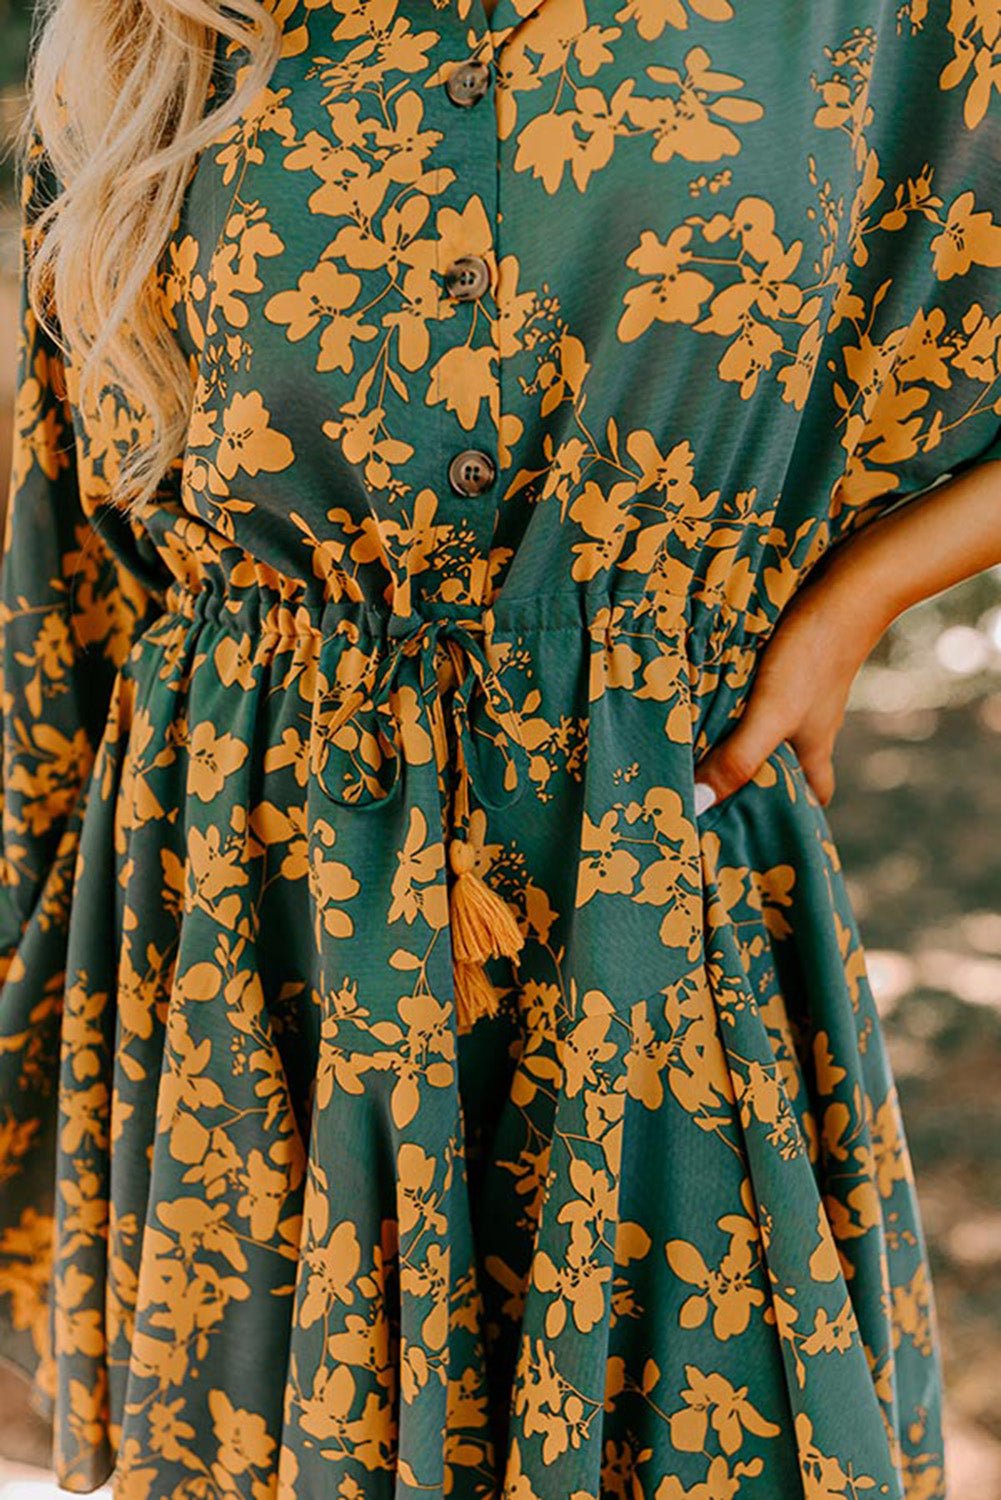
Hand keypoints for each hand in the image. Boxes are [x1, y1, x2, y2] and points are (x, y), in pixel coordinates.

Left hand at [691, 565, 887, 814]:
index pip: (815, 796)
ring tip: (696, 746)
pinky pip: (764, 693)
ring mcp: (804, 692)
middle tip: (714, 791)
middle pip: (790, 764)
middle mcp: (812, 725)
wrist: (847, 586)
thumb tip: (698, 805)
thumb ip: (739, 759)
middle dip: (760, 778)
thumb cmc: (813, 656)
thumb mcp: (771, 714)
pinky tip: (709, 694)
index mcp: (815, 749)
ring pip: (774, 727)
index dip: (798, 815)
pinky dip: (740, 700)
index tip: (762, 830)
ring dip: (742, 736)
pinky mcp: (792, 662)